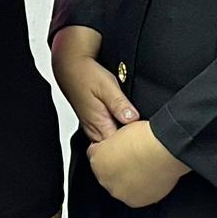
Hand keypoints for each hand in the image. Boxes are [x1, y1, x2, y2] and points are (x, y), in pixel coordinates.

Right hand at [51, 26, 137, 143]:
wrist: (70, 68)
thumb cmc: (86, 75)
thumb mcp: (107, 86)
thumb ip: (119, 104)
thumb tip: (132, 118)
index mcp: (99, 124)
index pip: (119, 147)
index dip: (133, 144)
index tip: (145, 137)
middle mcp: (95, 130)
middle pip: (115, 149)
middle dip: (130, 146)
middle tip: (144, 136)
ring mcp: (93, 128)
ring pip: (111, 142)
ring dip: (124, 139)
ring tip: (137, 130)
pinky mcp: (94, 123)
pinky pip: (108, 135)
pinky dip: (117, 132)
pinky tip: (126, 123)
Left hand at [88, 118, 185, 208]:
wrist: (163, 151)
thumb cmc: (145, 139)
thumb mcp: (121, 131)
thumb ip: (113, 143)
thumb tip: (117, 147)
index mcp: (97, 161)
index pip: (97, 156)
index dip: (109, 150)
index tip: (118, 149)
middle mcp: (105, 180)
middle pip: (108, 174)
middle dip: (119, 168)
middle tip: (134, 159)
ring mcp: (120, 193)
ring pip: (123, 187)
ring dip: (130, 180)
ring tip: (145, 168)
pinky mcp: (135, 201)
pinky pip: (137, 195)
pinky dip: (143, 188)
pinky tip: (150, 176)